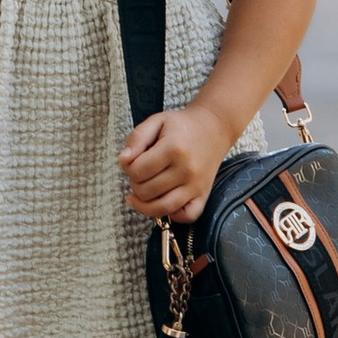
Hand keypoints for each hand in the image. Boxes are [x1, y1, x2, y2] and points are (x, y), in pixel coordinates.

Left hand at [119, 101, 227, 224]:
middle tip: (140, 173)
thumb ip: (136, 138)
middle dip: (135, 184)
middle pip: (146, 192)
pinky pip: (186, 216)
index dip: (128, 168)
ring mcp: (196, 185)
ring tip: (142, 193)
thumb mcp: (156, 121)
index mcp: (173, 148)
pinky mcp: (204, 195)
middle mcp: (187, 169)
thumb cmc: (182, 126)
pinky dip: (172, 215)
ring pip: (161, 208)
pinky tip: (164, 202)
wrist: (213, 128)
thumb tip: (123, 160)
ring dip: (145, 204)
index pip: (137, 172)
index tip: (133, 161)